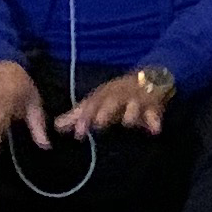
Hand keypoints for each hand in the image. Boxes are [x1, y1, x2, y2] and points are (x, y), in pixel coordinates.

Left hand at [55, 64, 175, 144]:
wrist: (150, 77)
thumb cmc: (118, 94)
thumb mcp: (98, 102)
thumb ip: (79, 116)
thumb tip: (56, 126)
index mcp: (104, 95)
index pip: (92, 106)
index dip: (84, 118)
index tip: (78, 134)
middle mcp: (119, 95)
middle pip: (111, 102)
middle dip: (106, 112)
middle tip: (99, 124)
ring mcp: (137, 99)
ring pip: (133, 105)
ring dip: (131, 112)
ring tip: (127, 123)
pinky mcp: (153, 105)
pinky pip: (155, 113)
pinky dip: (155, 120)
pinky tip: (155, 131)